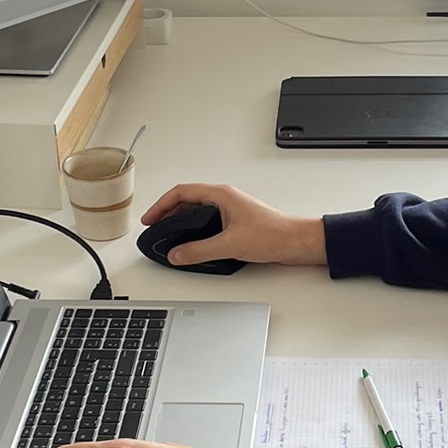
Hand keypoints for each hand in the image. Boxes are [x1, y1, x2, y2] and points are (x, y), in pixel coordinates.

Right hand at [139, 182, 325, 268]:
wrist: (297, 242)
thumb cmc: (273, 234)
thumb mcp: (230, 244)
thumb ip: (199, 250)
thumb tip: (177, 254)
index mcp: (221, 195)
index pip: (181, 193)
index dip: (161, 205)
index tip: (150, 219)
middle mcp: (225, 199)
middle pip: (187, 201)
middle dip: (167, 214)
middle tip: (155, 228)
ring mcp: (231, 211)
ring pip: (197, 212)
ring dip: (181, 221)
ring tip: (169, 236)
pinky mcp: (236, 224)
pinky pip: (208, 223)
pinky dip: (195, 230)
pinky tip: (193, 243)